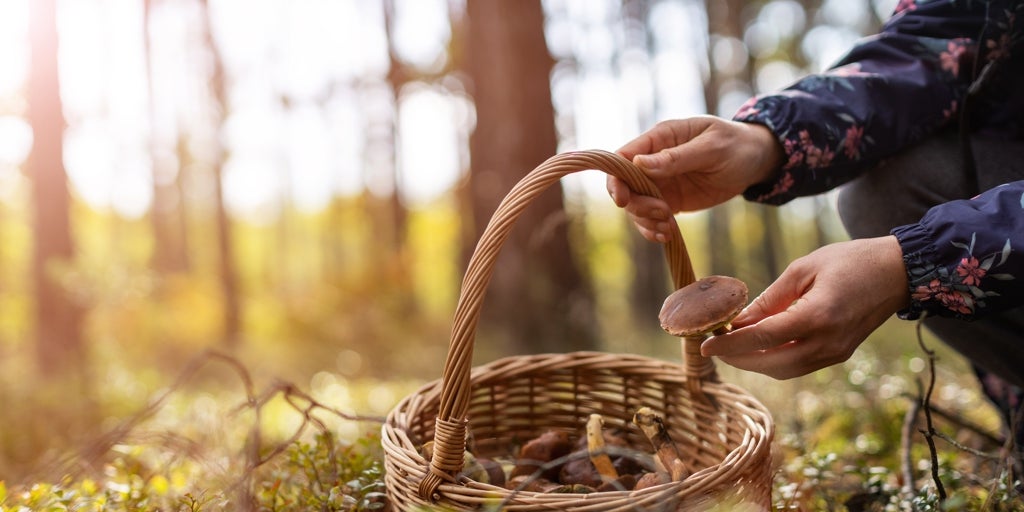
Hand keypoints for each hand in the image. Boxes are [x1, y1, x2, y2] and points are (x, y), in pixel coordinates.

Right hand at [607, 116, 782, 242]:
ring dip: (646, 220)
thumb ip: (676, 157)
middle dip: (636, 205)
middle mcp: (652, 161)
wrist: (754, 161)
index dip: (616, 179)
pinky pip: (650, 218)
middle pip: (625, 186)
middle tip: (662, 213)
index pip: (623, 157)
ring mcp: (660, 182)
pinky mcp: (669, 201)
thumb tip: (639, 164)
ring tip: (669, 228)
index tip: (623, 200)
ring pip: (635, 206)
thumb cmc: (735, 145)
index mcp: (660, 138)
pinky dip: (653, 229)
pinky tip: (668, 235)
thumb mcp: (711, 148)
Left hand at [700, 236, 910, 379]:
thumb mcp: (802, 269)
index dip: (730, 343)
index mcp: (817, 316)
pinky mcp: (839, 355)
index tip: (705, 344)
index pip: (762, 338)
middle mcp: (827, 342)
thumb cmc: (849, 260)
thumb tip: (738, 321)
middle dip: (737, 358)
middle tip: (713, 345)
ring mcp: (836, 353)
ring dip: (754, 363)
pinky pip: (799, 366)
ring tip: (731, 346)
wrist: (898, 272)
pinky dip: (774, 360)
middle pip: (771, 363)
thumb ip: (769, 299)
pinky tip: (758, 346)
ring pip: (784, 370)